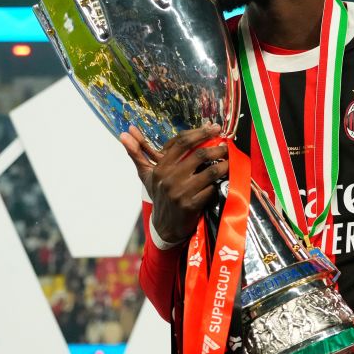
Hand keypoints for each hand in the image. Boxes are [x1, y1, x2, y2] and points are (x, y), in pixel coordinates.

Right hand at [119, 124, 227, 245]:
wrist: (164, 226)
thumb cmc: (159, 196)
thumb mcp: (146, 175)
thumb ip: (136, 153)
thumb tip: (123, 134)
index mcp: (160, 167)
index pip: (182, 142)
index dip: (200, 132)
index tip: (213, 127)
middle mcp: (170, 178)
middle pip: (198, 154)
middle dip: (216, 147)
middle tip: (226, 144)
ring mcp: (181, 192)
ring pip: (209, 171)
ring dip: (223, 164)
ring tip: (230, 159)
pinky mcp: (191, 205)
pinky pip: (211, 189)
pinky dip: (220, 182)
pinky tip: (226, 178)